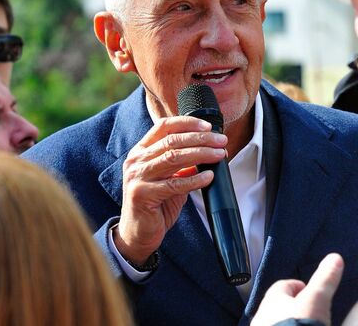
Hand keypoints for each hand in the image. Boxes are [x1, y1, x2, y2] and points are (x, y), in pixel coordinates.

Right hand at [114, 116, 227, 264]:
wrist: (137, 233)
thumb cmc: (155, 204)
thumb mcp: (169, 179)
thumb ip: (183, 165)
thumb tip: (210, 151)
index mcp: (141, 151)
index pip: (163, 127)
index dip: (187, 123)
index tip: (209, 126)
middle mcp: (136, 161)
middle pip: (172, 141)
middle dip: (200, 139)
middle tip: (221, 141)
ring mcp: (137, 177)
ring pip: (173, 157)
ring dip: (201, 154)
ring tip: (219, 155)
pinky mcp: (142, 194)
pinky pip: (174, 184)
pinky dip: (195, 179)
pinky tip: (209, 177)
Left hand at [252, 253, 344, 325]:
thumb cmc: (300, 325)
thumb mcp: (317, 300)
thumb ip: (325, 279)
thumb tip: (335, 257)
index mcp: (272, 299)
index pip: (284, 286)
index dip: (299, 287)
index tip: (311, 292)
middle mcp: (262, 315)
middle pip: (278, 306)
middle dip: (293, 308)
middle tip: (310, 313)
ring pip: (275, 323)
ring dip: (287, 323)